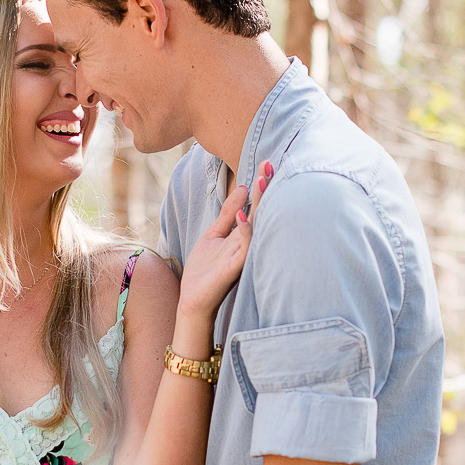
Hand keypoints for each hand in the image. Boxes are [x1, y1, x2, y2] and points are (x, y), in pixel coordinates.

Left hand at [177, 160, 271, 320]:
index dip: (261, 185)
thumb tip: (243, 187)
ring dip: (259, 204)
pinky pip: (245, 247)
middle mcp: (246, 242)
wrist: (193, 301)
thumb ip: (228, 212)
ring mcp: (242, 255)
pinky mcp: (235, 268)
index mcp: (243, 233)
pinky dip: (246, 231)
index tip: (267, 162)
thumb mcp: (214, 234)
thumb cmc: (205, 271)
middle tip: (271, 164)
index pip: (255, 205)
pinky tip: (244, 215)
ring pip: (256, 225)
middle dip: (265, 188)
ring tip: (261, 180)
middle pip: (260, 211)